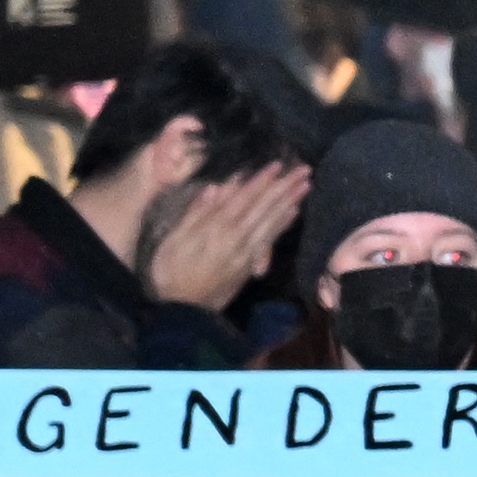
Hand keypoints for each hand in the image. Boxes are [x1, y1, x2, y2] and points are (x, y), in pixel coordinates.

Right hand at [150, 157, 309, 309]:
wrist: (183, 311)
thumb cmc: (170, 273)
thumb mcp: (173, 241)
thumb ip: (196, 214)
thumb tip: (217, 187)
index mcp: (217, 229)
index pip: (244, 199)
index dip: (261, 181)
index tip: (278, 164)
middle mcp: (238, 239)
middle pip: (265, 208)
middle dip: (285, 187)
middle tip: (305, 170)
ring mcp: (247, 253)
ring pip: (273, 222)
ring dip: (290, 202)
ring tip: (306, 185)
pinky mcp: (250, 265)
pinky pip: (271, 240)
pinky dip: (283, 225)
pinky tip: (294, 213)